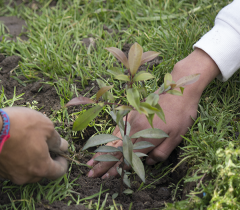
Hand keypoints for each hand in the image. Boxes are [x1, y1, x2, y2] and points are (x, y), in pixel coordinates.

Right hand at [0, 107, 67, 184]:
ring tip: (28, 143)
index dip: (63, 163)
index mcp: (40, 168)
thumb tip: (62, 146)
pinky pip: (11, 166)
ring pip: (25, 170)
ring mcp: (9, 174)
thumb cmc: (19, 126)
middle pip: (41, 172)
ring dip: (30, 159)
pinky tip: (14, 144)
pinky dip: (16, 158)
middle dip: (45, 160)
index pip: (58, 172)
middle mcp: (25, 176)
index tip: (62, 155)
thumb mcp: (45, 126)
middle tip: (45, 146)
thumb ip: (56, 140)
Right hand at [86, 48, 219, 178]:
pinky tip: (103, 145)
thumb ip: (160, 152)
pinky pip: (117, 129)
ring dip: (101, 151)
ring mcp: (131, 120)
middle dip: (102, 162)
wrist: (178, 91)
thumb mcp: (176, 137)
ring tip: (90, 161)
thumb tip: (147, 162)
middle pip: (115, 149)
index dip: (115, 167)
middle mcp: (134, 129)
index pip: (127, 156)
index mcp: (145, 136)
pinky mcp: (131, 114)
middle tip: (90, 173)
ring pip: (113, 139)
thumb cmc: (181, 115)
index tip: (105, 177)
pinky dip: (109, 138)